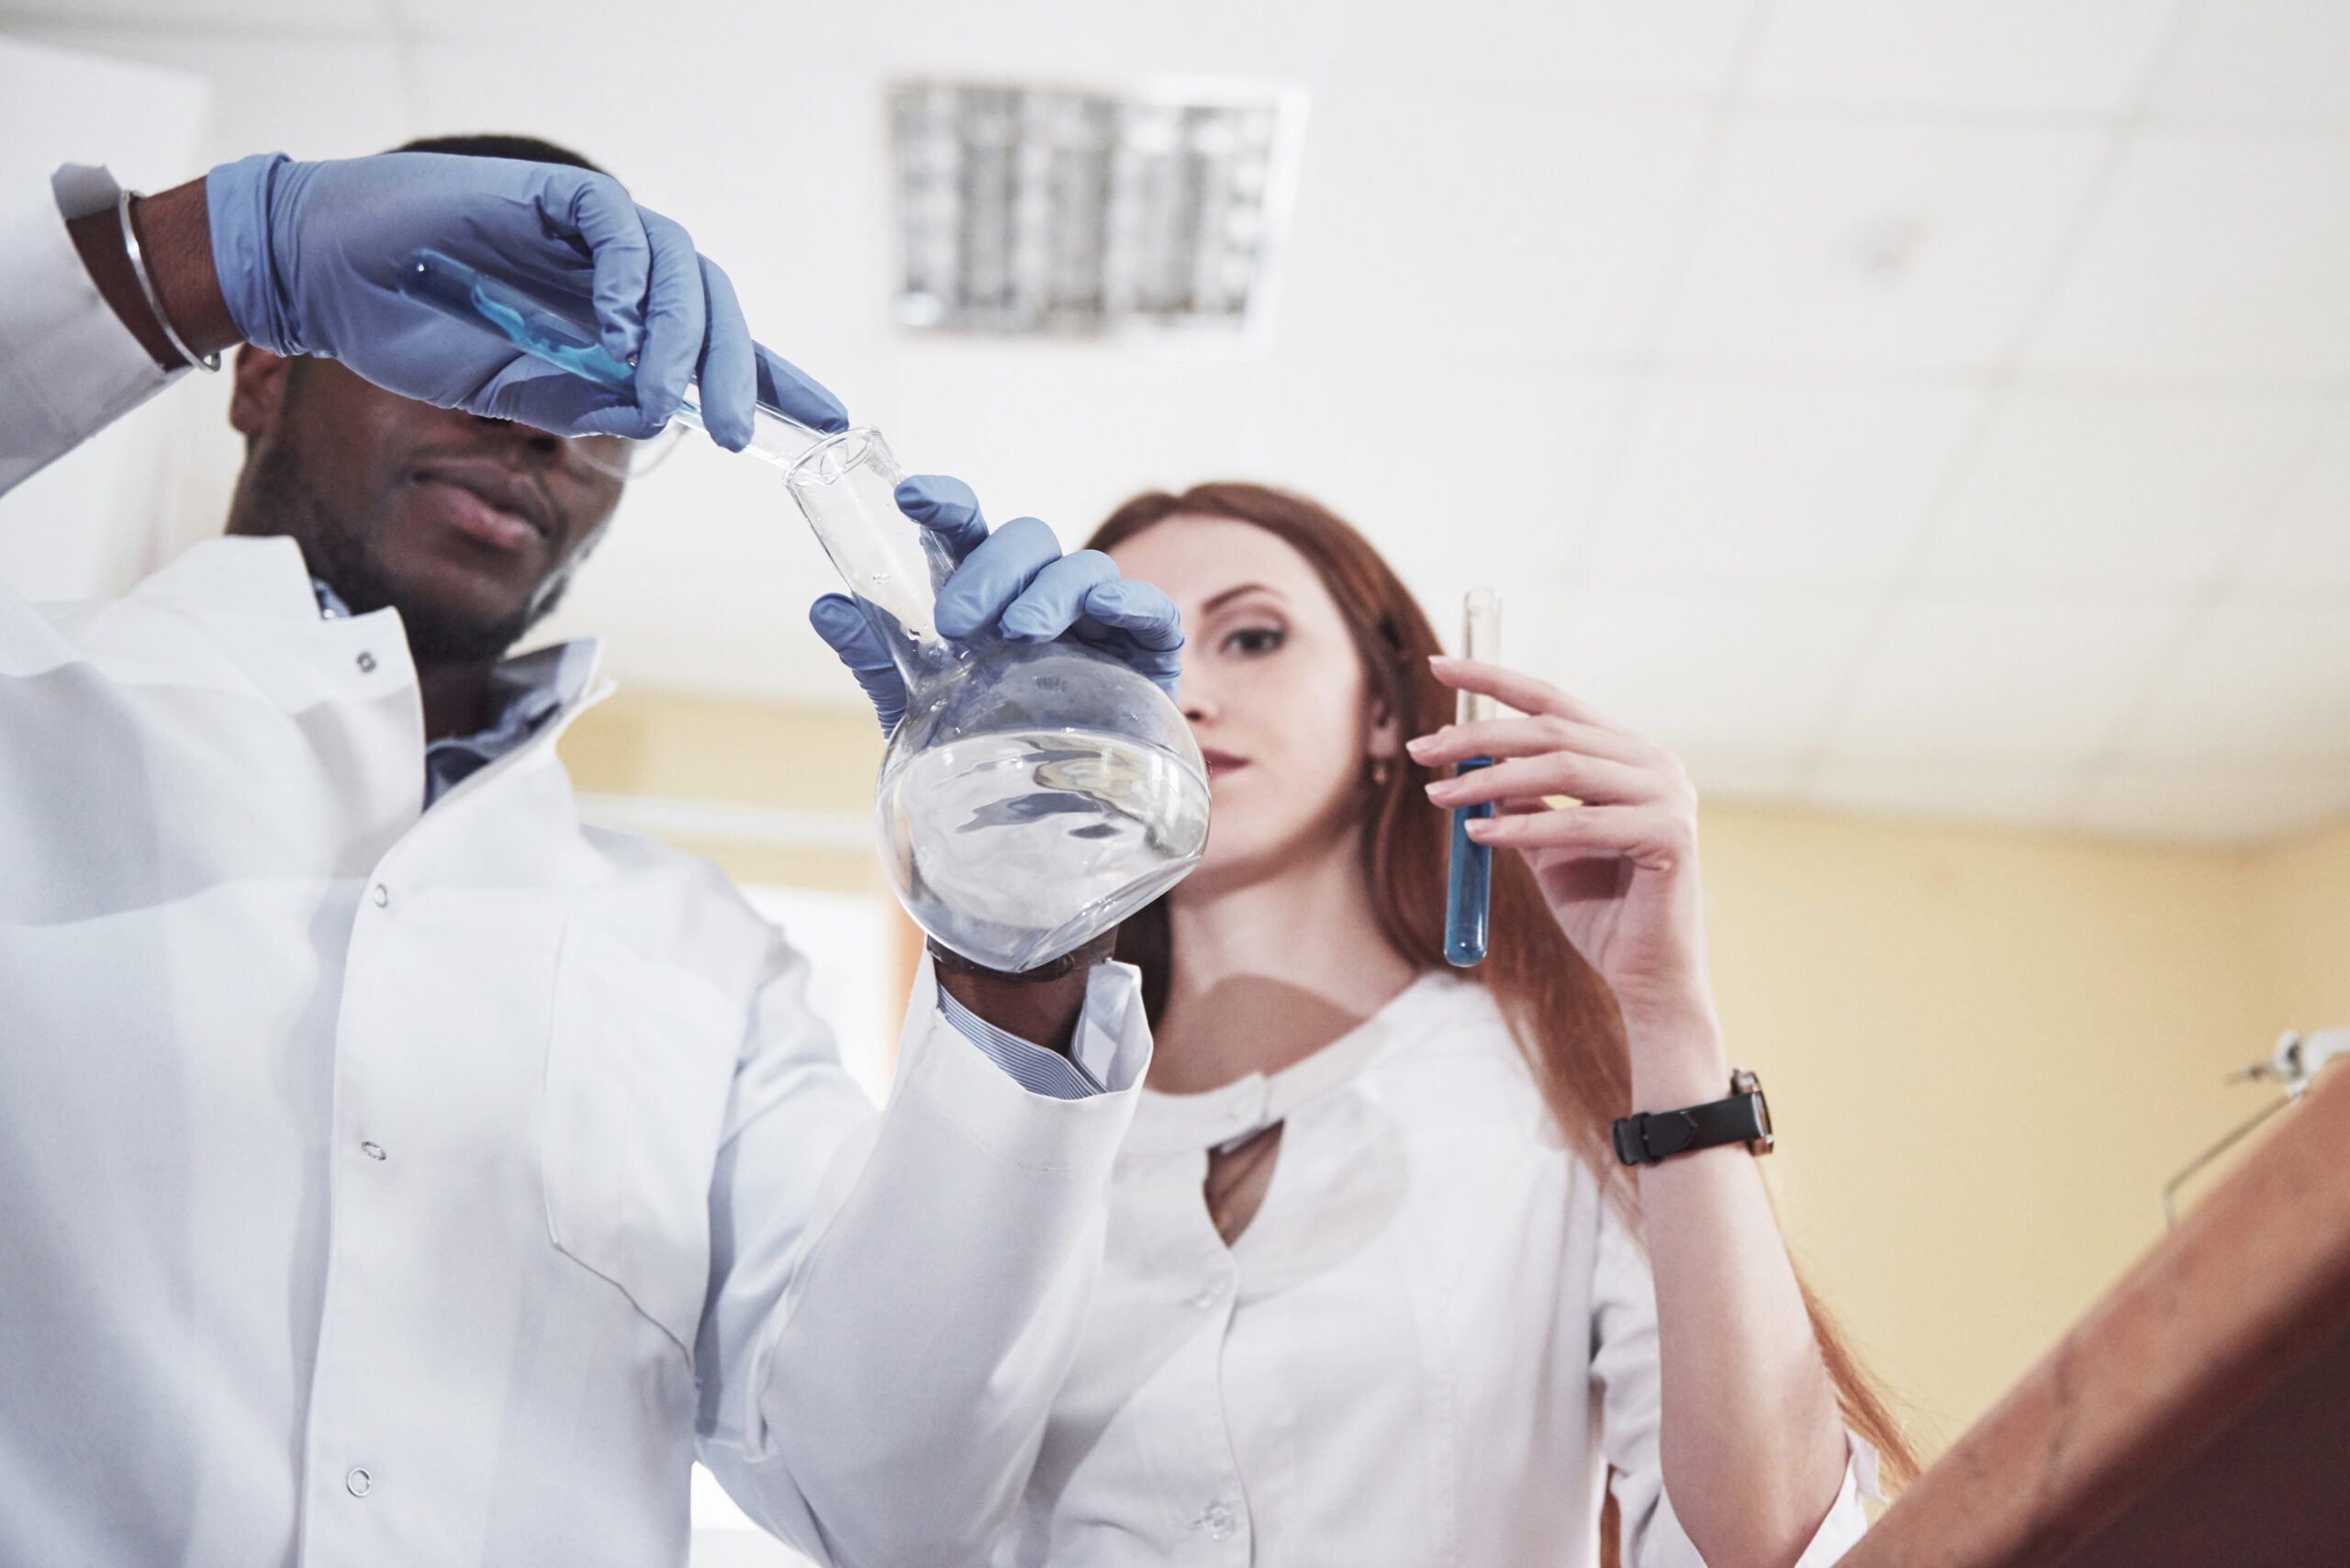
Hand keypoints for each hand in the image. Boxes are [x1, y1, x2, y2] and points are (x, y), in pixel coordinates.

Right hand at [204, 151, 845, 445]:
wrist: (327, 286)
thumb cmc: (415, 335)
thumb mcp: (515, 396)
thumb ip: (588, 402)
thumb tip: (663, 416)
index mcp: (616, 324)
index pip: (714, 344)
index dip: (773, 375)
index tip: (827, 419)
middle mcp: (615, 276)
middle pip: (712, 307)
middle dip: (740, 371)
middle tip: (743, 434)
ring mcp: (587, 235)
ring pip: (675, 267)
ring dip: (681, 337)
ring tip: (667, 395)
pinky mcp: (552, 197)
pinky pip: (614, 225)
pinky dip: (628, 275)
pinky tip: (621, 323)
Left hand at [809, 474, 1183, 732]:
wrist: (1047, 832)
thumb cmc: (986, 752)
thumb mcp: (918, 709)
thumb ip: (877, 659)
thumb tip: (826, 605)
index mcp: (988, 598)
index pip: (970, 533)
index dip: (946, 505)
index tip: (910, 497)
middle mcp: (1042, 599)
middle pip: (1028, 541)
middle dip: (993, 567)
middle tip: (957, 620)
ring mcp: (1099, 623)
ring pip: (1083, 567)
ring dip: (1049, 593)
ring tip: (1021, 634)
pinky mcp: (1147, 656)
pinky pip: (1151, 610)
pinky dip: (1131, 601)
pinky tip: (1106, 611)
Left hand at [1412, 656, 1714, 1035]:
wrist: (1646, 976)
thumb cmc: (1600, 909)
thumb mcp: (1546, 844)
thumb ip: (1520, 800)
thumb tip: (1467, 766)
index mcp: (1628, 753)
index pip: (1554, 701)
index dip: (1494, 680)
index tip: (1438, 666)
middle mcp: (1654, 763)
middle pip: (1552, 728)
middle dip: (1479, 735)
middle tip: (1421, 751)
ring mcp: (1668, 795)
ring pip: (1564, 766)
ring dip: (1491, 778)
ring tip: (1439, 796)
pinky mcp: (1670, 836)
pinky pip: (1581, 822)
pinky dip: (1523, 826)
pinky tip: (1478, 835)